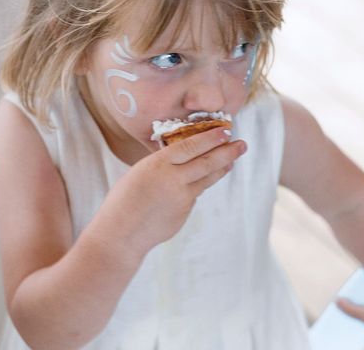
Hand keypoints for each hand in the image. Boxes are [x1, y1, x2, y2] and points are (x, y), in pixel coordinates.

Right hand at [103, 127, 246, 255]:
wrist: (121, 234)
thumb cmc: (123, 200)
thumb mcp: (139, 172)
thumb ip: (162, 165)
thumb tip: (183, 159)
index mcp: (158, 164)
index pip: (191, 146)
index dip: (210, 138)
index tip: (225, 130)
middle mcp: (174, 180)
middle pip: (207, 162)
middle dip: (227, 151)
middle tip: (242, 143)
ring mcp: (182, 198)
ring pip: (207, 179)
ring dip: (222, 167)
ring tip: (232, 159)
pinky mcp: (185, 213)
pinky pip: (194, 195)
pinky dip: (199, 186)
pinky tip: (200, 182)